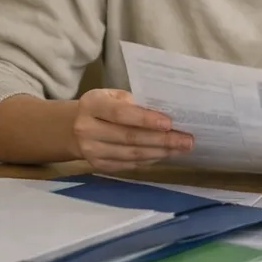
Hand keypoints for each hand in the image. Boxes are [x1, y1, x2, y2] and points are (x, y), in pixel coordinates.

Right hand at [69, 88, 192, 170]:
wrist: (74, 127)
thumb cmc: (103, 106)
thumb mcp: (113, 95)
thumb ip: (135, 102)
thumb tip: (167, 114)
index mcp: (92, 104)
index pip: (121, 114)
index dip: (146, 120)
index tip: (169, 123)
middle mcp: (87, 129)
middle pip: (129, 137)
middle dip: (161, 140)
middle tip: (186, 140)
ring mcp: (91, 150)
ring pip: (131, 154)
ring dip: (159, 152)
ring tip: (181, 149)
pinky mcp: (97, 165)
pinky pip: (128, 164)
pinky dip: (149, 160)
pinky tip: (165, 155)